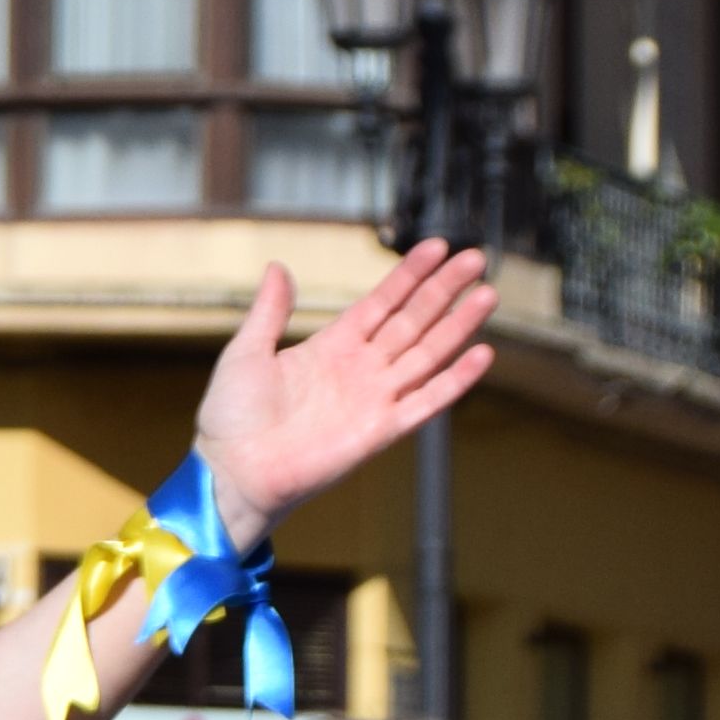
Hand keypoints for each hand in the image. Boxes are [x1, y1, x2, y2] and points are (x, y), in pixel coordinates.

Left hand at [190, 242, 499, 537]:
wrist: (234, 471)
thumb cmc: (232, 418)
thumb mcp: (247, 351)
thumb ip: (270, 310)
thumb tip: (277, 266)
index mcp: (331, 346)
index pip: (382, 302)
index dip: (410, 275)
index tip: (437, 247)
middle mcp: (359, 368)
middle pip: (413, 320)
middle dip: (445, 289)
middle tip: (476, 259)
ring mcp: (374, 398)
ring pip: (427, 353)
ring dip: (458, 326)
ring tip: (488, 295)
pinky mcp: (381, 431)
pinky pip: (426, 402)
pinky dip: (455, 381)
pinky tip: (481, 355)